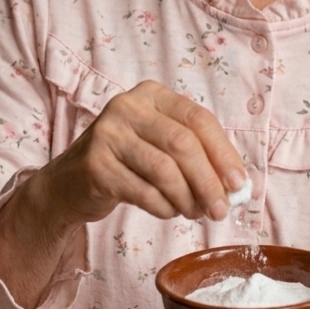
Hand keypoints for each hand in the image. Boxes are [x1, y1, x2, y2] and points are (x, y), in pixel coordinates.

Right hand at [0, 81, 246, 308]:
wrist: (69, 184)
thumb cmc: (126, 164)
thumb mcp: (159, 146)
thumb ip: (195, 156)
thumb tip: (236, 187)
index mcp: (152, 95)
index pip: (198, 119)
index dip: (223, 153)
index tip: (239, 184)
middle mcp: (127, 106)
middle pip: (182, 144)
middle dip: (208, 182)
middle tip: (221, 210)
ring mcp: (107, 133)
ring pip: (164, 170)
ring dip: (187, 199)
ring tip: (194, 213)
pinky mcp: (95, 165)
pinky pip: (143, 192)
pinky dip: (164, 208)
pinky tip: (169, 212)